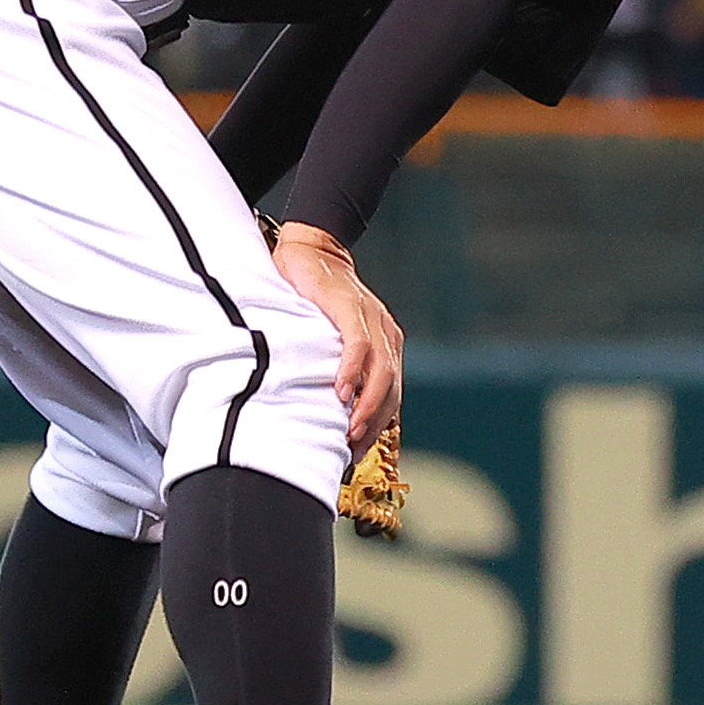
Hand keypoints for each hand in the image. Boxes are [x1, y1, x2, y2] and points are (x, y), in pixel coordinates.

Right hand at [270, 221, 403, 451]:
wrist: (312, 251)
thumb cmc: (315, 303)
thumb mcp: (331, 340)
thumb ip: (337, 368)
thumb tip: (325, 412)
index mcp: (386, 346)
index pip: (391, 396)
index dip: (376, 427)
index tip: (355, 454)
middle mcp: (386, 335)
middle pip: (391, 389)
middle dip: (373, 423)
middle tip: (351, 450)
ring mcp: (371, 319)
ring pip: (381, 372)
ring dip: (367, 404)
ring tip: (349, 430)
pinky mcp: (350, 307)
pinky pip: (359, 345)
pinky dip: (352, 370)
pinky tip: (341, 391)